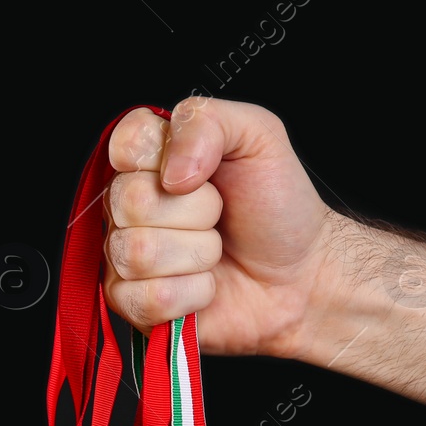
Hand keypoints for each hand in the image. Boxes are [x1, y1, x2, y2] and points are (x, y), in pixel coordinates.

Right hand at [102, 97, 339, 358]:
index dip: (160, 158)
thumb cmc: (278, 208)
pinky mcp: (135, 304)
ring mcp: (126, 257)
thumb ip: (208, 121)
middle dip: (196, 211)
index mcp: (152, 160)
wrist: (301, 274)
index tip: (200, 173)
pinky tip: (207, 285)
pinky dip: (193, 293)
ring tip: (216, 252)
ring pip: (140, 252)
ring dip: (198, 254)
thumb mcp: (259, 137)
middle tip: (220, 216)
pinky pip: (148, 297)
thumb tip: (172, 169)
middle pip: (131, 201)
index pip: (124, 145)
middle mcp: (130, 207)